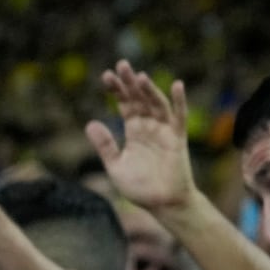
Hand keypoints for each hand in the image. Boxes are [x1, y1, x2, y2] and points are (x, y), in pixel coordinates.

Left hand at [84, 62, 197, 215]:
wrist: (162, 204)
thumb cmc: (140, 188)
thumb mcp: (115, 166)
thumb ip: (105, 145)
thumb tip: (90, 123)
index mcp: (134, 130)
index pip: (125, 104)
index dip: (117, 90)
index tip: (106, 76)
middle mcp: (149, 126)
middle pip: (139, 99)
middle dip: (130, 83)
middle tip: (121, 65)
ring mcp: (164, 130)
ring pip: (157, 104)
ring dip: (149, 90)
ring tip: (140, 77)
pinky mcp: (178, 138)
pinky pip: (179, 117)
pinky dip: (179, 101)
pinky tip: (176, 85)